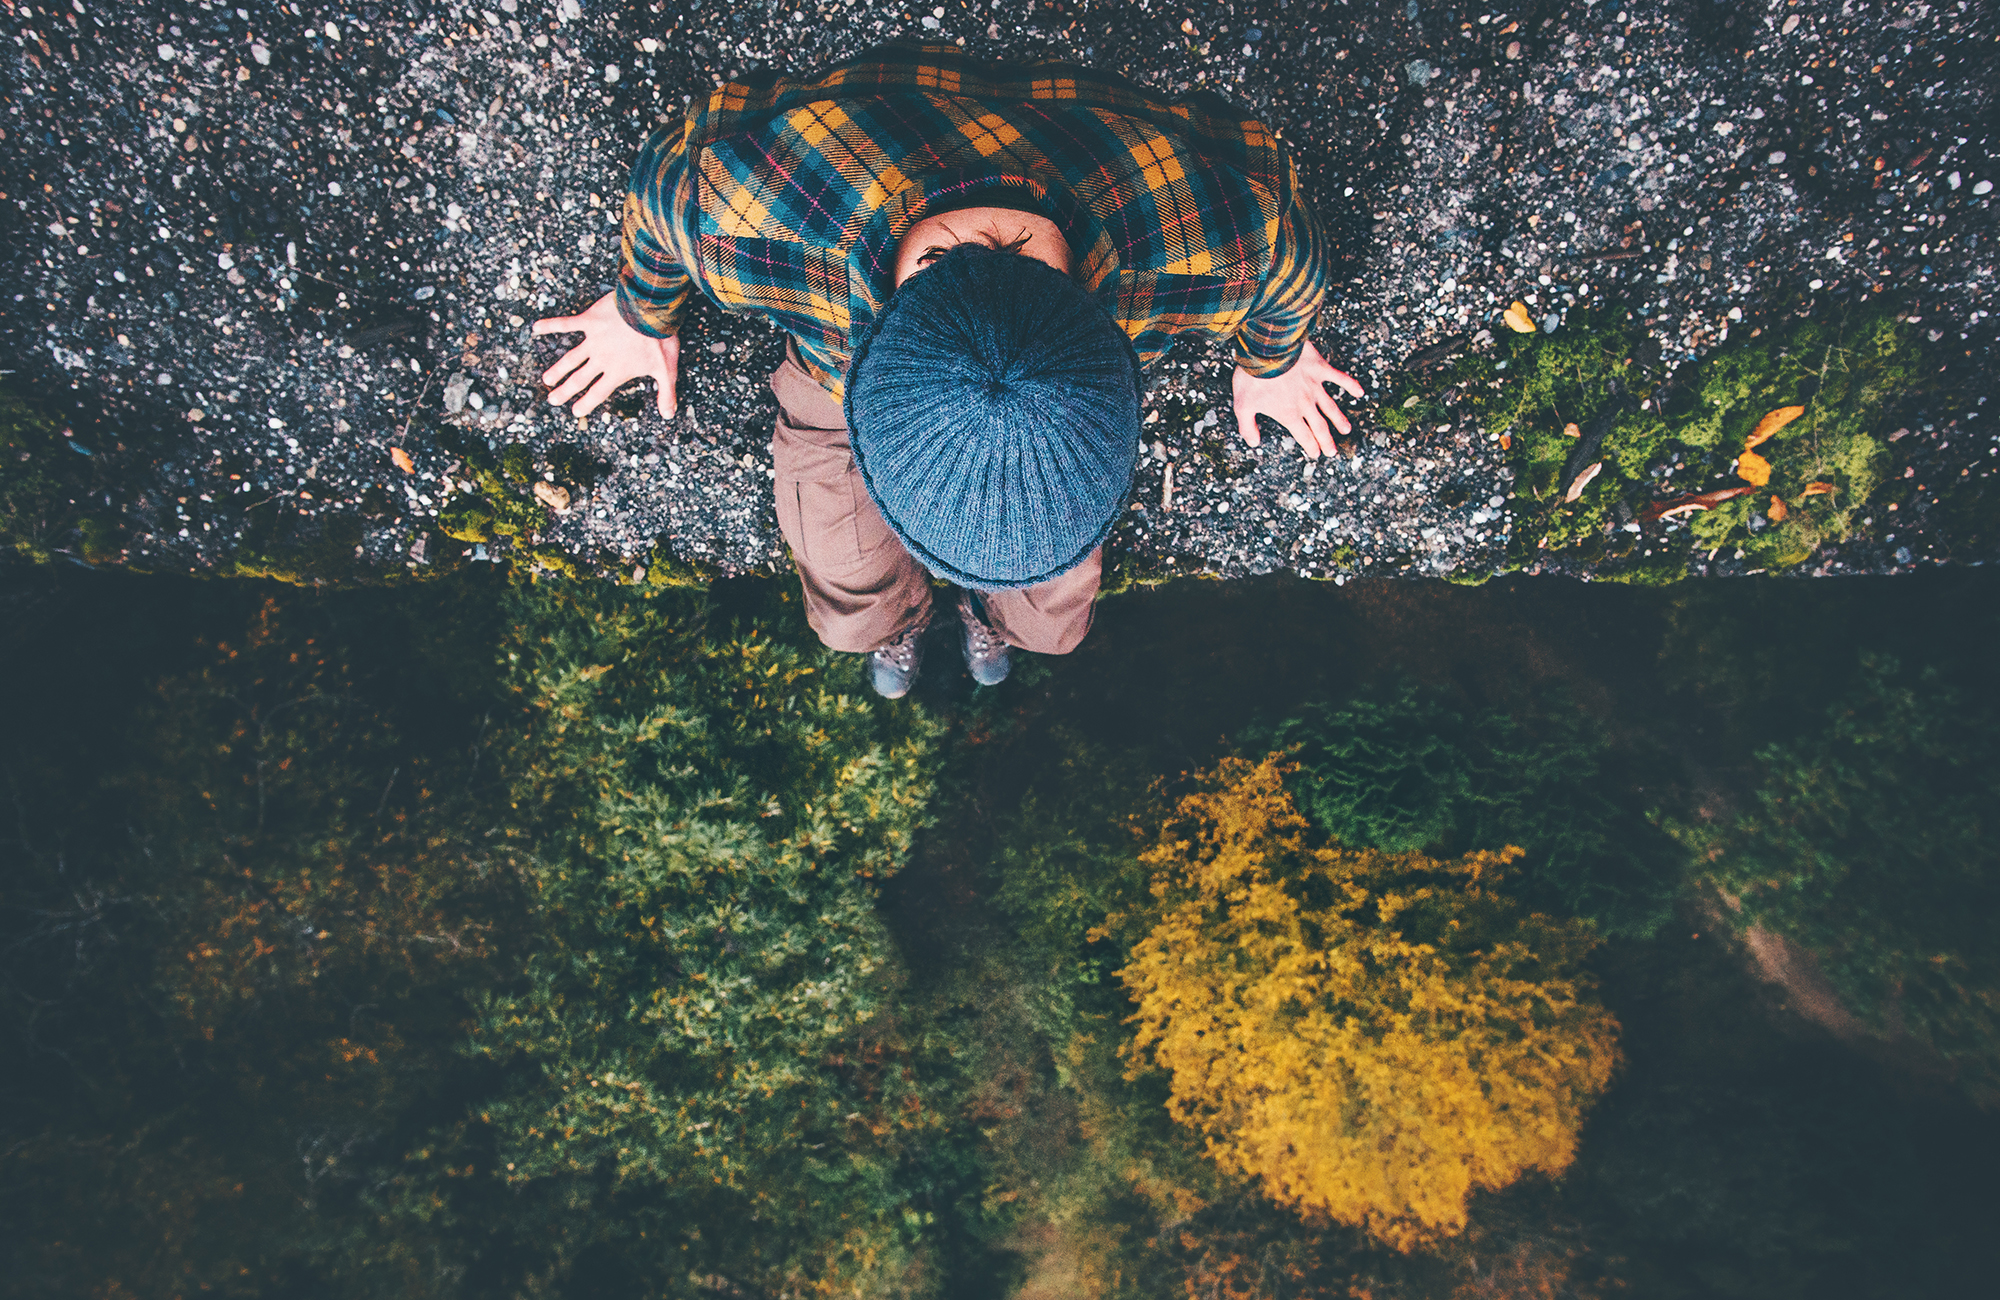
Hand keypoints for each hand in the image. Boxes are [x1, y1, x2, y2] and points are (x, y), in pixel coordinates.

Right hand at [533, 291, 679, 418]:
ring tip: (547, 379)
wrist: (651, 310)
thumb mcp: (667, 370)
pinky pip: (566, 324)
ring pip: (571, 358)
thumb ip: (666, 394)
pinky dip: (550, 326)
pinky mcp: (589, 321)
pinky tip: (536, 328)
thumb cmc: (660, 339)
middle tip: (553, 399)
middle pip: (580, 379)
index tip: (576, 411)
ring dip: (558, 369)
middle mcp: (602, 359)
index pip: (599, 392)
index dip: (587, 403)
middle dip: (566, 391)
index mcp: (618, 371)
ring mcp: (593, 340)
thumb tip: (668, 415)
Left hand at [1230, 337, 1365, 459]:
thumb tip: (1254, 443)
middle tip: (1333, 451)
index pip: (1302, 435)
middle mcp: (1305, 404)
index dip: (1310, 446)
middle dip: (1326, 440)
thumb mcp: (1242, 406)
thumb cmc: (1252, 379)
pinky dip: (1351, 385)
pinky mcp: (1320, 369)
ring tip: (1346, 430)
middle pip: (1319, 426)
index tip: (1317, 454)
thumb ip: (1248, 427)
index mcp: (1288, 414)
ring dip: (1339, 420)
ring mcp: (1314, 386)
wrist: (1265, 351)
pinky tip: (1360, 392)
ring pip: (1330, 407)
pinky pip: (1339, 378)